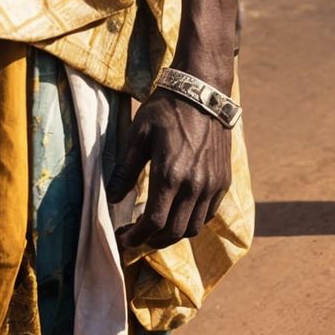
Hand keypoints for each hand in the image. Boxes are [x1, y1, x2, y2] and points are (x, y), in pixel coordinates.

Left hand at [108, 88, 232, 253]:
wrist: (203, 93)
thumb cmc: (165, 110)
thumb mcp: (138, 134)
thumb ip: (125, 169)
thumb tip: (112, 197)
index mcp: (170, 174)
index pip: (153, 222)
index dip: (136, 236)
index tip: (122, 238)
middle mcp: (195, 185)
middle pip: (173, 232)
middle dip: (151, 241)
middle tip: (134, 237)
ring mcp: (212, 185)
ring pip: (192, 228)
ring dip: (171, 235)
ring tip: (154, 229)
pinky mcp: (223, 182)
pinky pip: (207, 215)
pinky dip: (191, 222)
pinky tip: (175, 214)